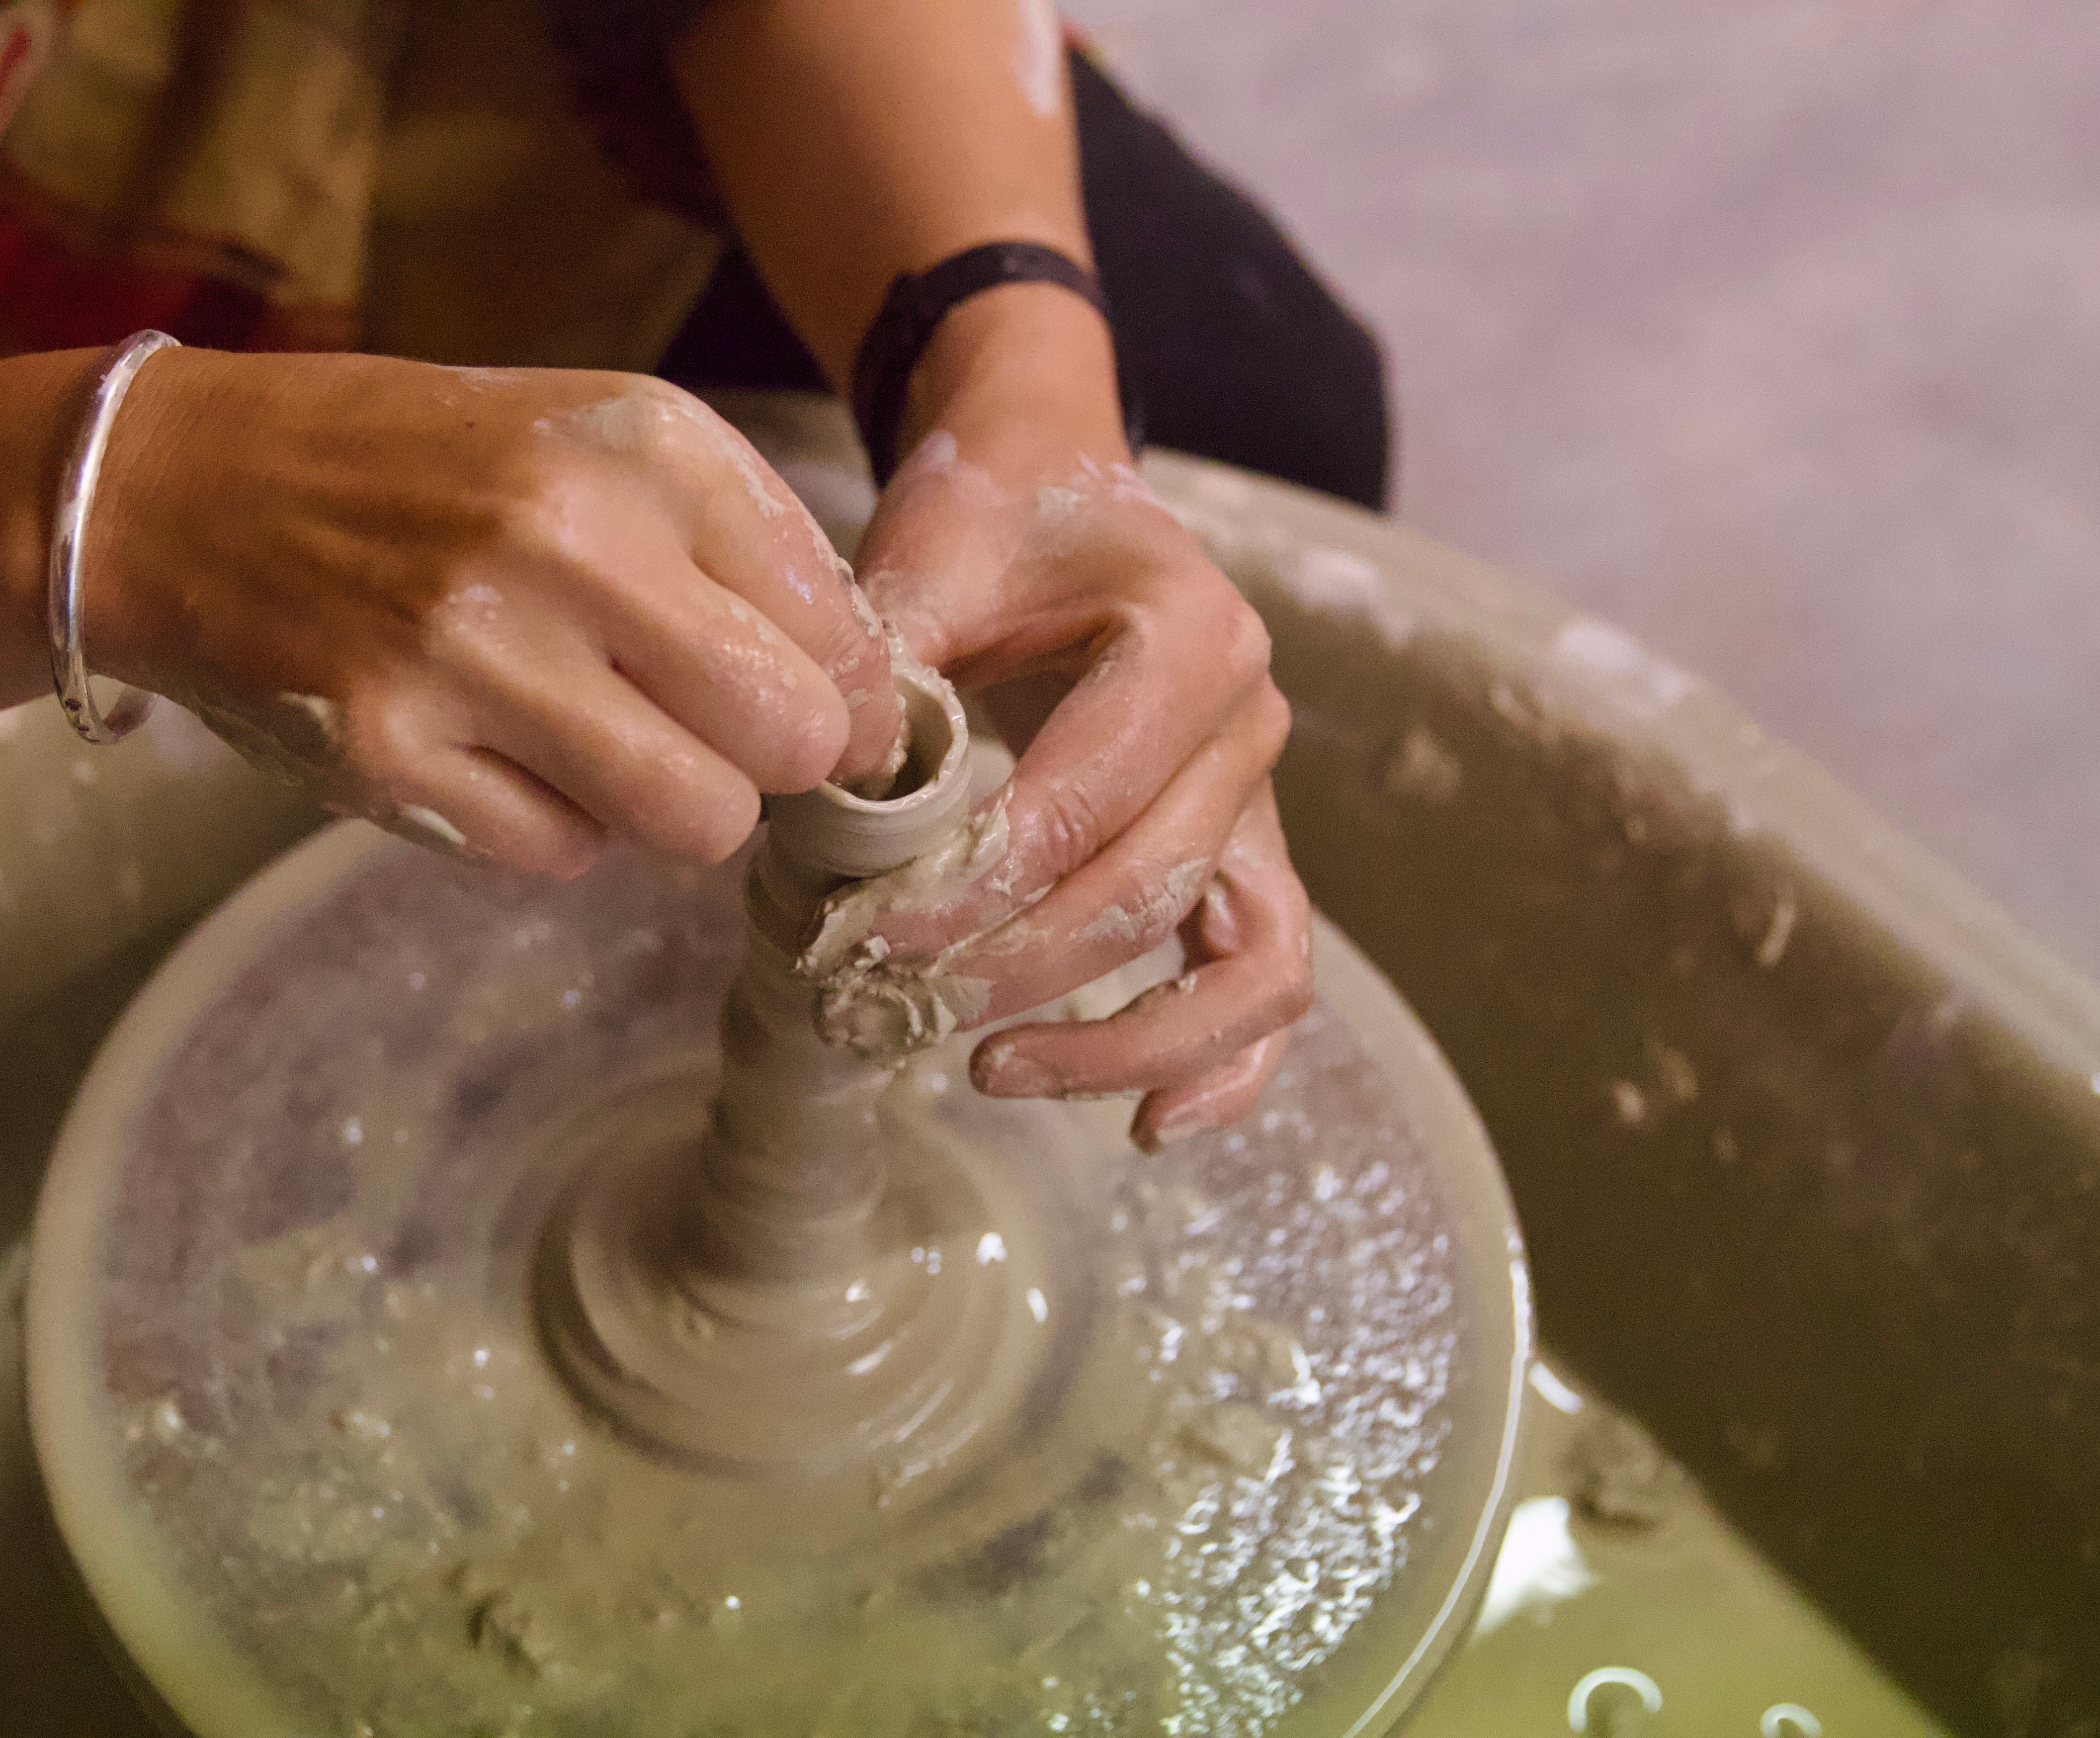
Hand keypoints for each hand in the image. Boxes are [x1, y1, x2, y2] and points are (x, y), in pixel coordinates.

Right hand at [89, 354, 902, 874]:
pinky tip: (495, 750)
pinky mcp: (391, 755)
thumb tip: (867, 703)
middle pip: (792, 739)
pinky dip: (554, 826)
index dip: (845, 691)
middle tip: (712, 736)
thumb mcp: (598, 444)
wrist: (188, 488)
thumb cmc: (426, 469)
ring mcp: (470, 654)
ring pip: (697, 819)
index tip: (808, 703)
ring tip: (605, 745)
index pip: (840, 628)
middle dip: (772, 761)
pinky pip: (564, 854)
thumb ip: (744, 555)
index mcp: (645, 446)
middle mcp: (567, 540)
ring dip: (673, 806)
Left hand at [841, 393, 1314, 1149]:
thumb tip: (831, 782)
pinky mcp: (1246, 856)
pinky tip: (1141, 1125)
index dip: (970, 889)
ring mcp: (1260, 799)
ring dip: (1124, 1044)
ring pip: (1241, 966)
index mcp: (1192, 639)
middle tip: (885, 1004)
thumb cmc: (991, 517)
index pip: (1080, 804)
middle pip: (1147, 892)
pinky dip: (1221, 1064)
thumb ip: (885, 653)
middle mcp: (1250, 724)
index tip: (863, 937)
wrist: (1057, 488)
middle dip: (1013, 970)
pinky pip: (1268, 980)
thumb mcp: (931, 550)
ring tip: (991, 1072)